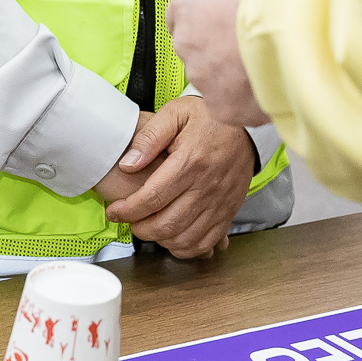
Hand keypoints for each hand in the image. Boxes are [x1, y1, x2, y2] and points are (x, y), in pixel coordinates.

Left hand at [96, 96, 255, 257]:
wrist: (247, 127)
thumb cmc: (209, 118)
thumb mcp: (176, 113)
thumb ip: (149, 137)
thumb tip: (127, 165)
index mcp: (191, 161)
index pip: (152, 198)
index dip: (127, 210)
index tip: (114, 211)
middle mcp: (207, 186)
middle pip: (166, 224)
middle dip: (140, 228)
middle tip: (129, 220)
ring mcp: (220, 202)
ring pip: (184, 238)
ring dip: (160, 240)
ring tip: (148, 227)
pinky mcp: (229, 211)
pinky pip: (206, 242)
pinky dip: (185, 248)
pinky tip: (172, 237)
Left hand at [167, 0, 289, 128]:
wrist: (300, 21)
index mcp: (188, 2)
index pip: (183, 18)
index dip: (210, 23)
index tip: (227, 26)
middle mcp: (187, 40)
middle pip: (200, 51)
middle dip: (224, 52)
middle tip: (256, 46)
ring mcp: (202, 74)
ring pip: (217, 81)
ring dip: (239, 76)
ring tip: (274, 64)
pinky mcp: (223, 105)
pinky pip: (236, 105)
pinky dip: (254, 100)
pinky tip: (276, 84)